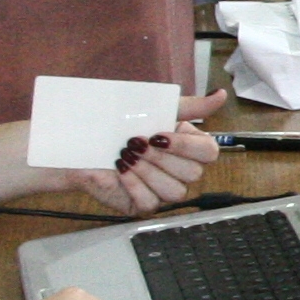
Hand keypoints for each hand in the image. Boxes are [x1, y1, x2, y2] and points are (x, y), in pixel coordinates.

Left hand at [61, 93, 228, 215]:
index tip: (158, 135)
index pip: (209, 153)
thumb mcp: (152, 109)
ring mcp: (161, 190)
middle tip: (135, 143)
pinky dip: (134, 186)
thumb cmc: (113, 123)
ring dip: (147, 172)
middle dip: (161, 158)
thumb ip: (190, 105)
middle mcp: (178, 170)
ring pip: (175, 192)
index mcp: (185, 146)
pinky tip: (120, 173)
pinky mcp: (141, 205)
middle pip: (193, 174)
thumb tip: (221, 94)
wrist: (78, 142)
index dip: (186, 146)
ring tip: (125, 157)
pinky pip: (151, 204)